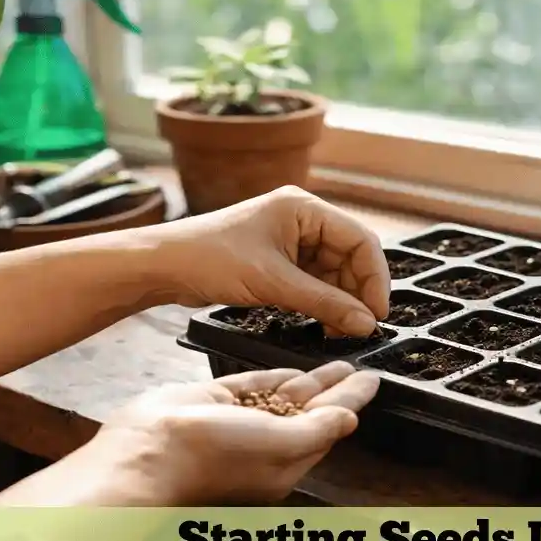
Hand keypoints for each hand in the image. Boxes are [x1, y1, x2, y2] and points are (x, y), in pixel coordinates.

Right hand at [90, 361, 379, 504]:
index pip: (329, 426)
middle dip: (337, 390)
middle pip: (312, 411)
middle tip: (360, 368)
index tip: (372, 382)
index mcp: (284, 463)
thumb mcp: (279, 445)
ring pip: (285, 397)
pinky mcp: (215, 402)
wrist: (146, 451)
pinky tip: (293, 367)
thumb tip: (350, 419)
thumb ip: (317, 430)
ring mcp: (239, 423)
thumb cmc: (210, 458)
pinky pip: (253, 386)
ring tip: (338, 364)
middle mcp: (264, 445)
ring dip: (312, 381)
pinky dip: (275, 377)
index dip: (352, 402)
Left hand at [146, 186, 389, 336]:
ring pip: (334, 273)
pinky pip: (314, 281)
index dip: (374, 278)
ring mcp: (291, 240)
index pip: (360, 240)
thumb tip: (366, 324)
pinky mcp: (279, 260)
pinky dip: (322, 303)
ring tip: (340, 332)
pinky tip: (323, 324)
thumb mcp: (273, 283)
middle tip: (360, 328)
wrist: (163, 266)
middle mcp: (303, 219)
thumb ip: (324, 303)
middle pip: (350, 257)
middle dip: (357, 293)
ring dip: (340, 302)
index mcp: (305, 208)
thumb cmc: (210, 259)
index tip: (378, 313)